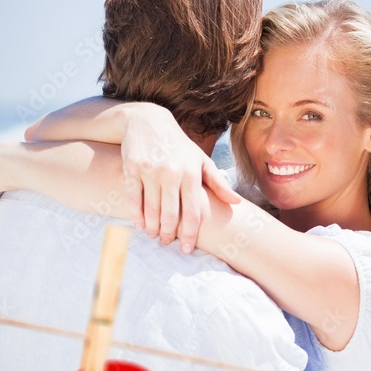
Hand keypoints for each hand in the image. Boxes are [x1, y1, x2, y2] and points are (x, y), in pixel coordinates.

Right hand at [120, 111, 239, 252]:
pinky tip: (140, 225)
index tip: (187, 249)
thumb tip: (237, 202)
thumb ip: (218, 183)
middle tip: (167, 243)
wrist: (148, 121)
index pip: (192, 212)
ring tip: (154, 236)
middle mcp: (172, 173)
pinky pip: (134, 199)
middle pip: (170, 215)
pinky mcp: (132, 168)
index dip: (190, 234)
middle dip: (169, 234)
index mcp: (191, 174)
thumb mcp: (201, 160)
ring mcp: (151, 171)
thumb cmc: (179, 146)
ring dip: (152, 228)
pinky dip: (136, 215)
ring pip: (151, 210)